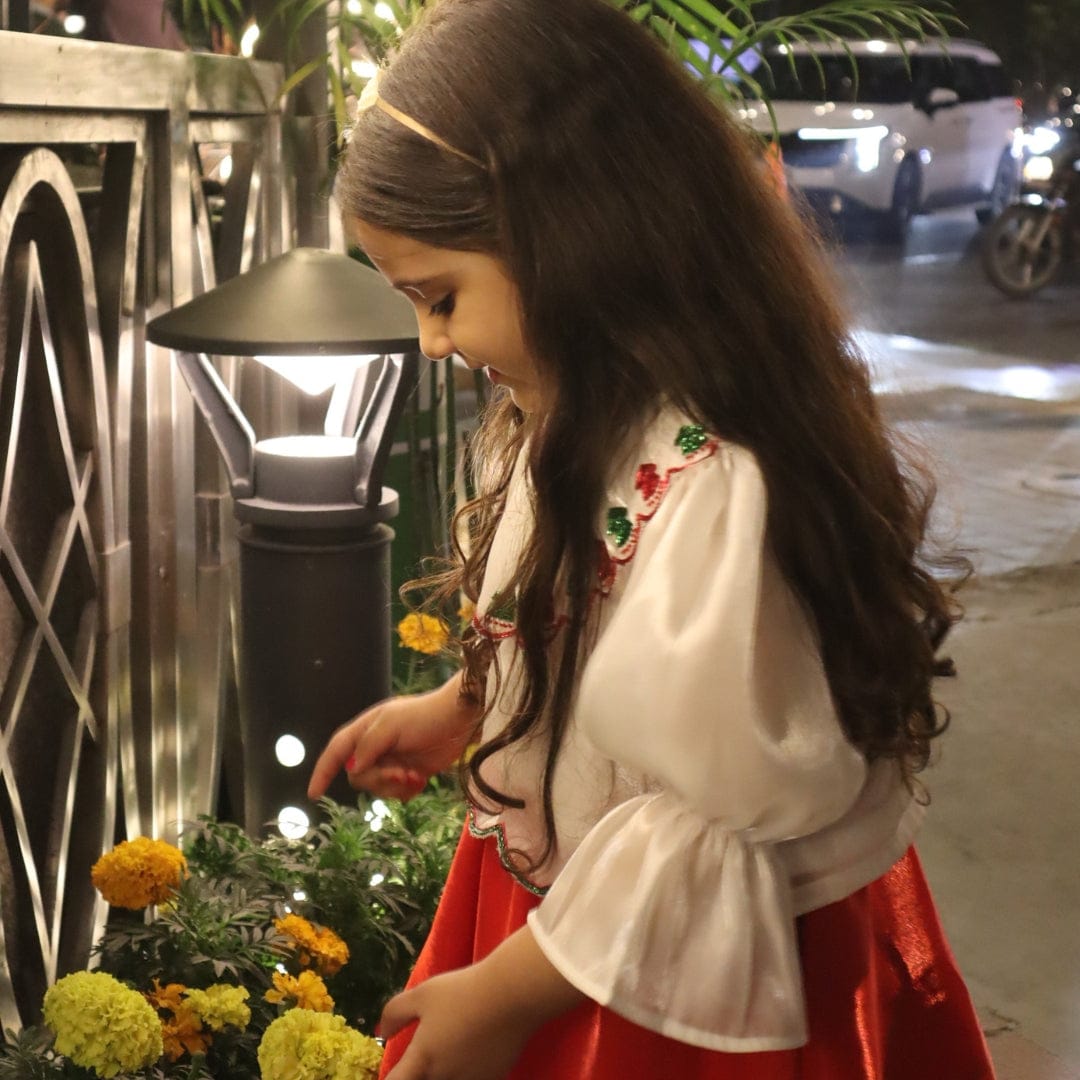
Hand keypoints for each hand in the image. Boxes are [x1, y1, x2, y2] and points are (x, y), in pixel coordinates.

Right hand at [307, 672, 480, 801]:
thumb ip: (368, 746)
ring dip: (395, 786)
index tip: (314, 794)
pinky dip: (407, 791)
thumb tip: (353, 768)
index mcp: (365, 730)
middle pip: (358, 776)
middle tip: (402, 772)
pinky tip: (421, 781)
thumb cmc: (425, 716)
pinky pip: (396, 793)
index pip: (336, 751)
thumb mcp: (391, 725)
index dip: (322, 771)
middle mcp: (375, 747)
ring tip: (415, 775)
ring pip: (377, 788)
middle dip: (379, 779)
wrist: (460, 721)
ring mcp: (392, 761)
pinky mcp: (409, 773)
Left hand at [380, 927, 584, 1079]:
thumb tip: (384, 1033)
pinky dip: (467, 1072)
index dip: (389, 1079)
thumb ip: (395, 1013)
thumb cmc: (463, 991)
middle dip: (419, 1074)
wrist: (512, 995)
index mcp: (423, 1060)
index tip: (394, 1071)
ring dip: (442, 1074)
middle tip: (419, 1060)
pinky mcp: (494, 1078)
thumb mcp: (422, 994)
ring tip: (450, 1050)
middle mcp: (444, 1078)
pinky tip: (472, 1053)